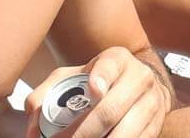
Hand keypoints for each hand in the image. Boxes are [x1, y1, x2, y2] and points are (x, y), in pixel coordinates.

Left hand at [25, 47, 170, 137]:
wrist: (138, 86)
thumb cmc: (95, 82)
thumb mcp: (71, 77)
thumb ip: (45, 95)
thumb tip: (32, 130)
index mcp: (118, 59)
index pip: (110, 66)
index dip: (101, 78)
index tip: (92, 90)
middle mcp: (140, 77)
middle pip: (111, 109)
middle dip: (82, 133)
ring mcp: (152, 101)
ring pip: (126, 132)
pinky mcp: (157, 123)